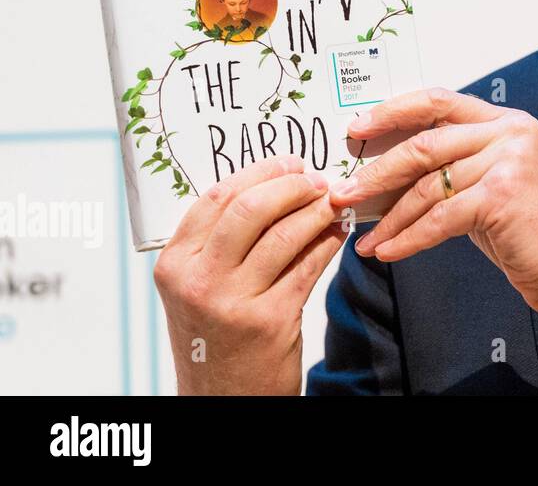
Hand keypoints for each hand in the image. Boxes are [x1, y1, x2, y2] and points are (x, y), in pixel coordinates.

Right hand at [153, 154, 346, 394]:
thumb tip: (275, 185)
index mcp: (174, 264)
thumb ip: (220, 241)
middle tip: (316, 179)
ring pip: (286, 233)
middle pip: (251, 208)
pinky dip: (329, 241)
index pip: (216, 198)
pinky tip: (339, 231)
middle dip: (292, 185)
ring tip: (333, 202)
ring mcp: (233, 301)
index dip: (260, 172)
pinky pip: (309, 265)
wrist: (223, 399)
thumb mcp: (198, 287)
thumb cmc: (215, 335)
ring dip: (317, 211)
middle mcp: (198, 280)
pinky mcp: (270, 320)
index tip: (289, 163)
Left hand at [329, 88, 537, 321]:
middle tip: (345, 191)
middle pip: (425, 144)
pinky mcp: (501, 196)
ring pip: (427, 186)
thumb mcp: (498, 184)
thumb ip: (458, 168)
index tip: (358, 128)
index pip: (439, 101)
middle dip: (377, 171)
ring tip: (366, 235)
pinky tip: (390, 251)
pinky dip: (408, 238)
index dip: (393, 112)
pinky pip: (439, 218)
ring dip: (389, 217)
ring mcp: (508, 162)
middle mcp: (510, 134)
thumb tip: (394, 174)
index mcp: (508, 123)